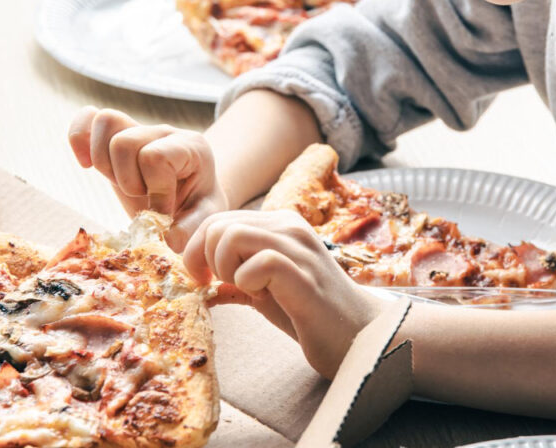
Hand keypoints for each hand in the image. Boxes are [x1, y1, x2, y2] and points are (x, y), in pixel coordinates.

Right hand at [67, 107, 229, 252]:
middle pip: (123, 141)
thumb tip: (169, 242)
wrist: (191, 192)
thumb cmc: (198, 204)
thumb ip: (191, 228)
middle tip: (143, 197)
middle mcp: (165, 131)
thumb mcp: (204, 218)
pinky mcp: (116, 133)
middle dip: (127, 180)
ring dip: (105, 165)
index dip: (154, 190)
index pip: (154, 157)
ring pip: (105, 123)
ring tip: (124, 184)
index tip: (163, 213)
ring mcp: (139, 127)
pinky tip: (86, 165)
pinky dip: (79, 138)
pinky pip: (87, 116)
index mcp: (191, 146)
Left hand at [184, 210, 389, 377]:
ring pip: (232, 235)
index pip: (219, 219)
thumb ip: (235, 279)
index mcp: (279, 225)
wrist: (358, 336)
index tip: (204, 279)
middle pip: (218, 224)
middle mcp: (289, 226)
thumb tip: (199, 282)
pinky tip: (260, 296)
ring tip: (244, 289)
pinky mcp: (303, 274)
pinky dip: (245, 282)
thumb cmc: (310, 314)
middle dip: (205, 260)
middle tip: (222, 286)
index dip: (197, 250)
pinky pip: (257, 262)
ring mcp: (298, 248)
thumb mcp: (264, 292)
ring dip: (224, 268)